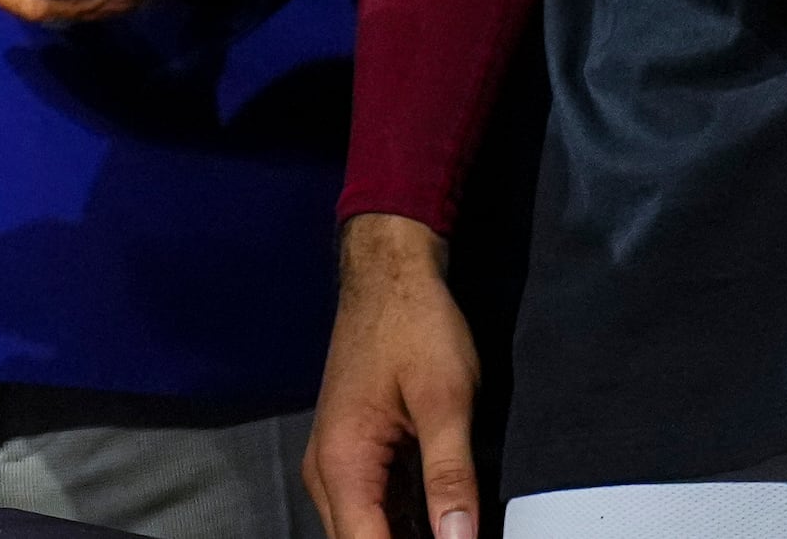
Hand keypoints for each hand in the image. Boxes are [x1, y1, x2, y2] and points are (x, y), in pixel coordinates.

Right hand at [305, 216, 483, 538]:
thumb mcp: (445, 400)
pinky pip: (373, 508)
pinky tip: (441, 521)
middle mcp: (328, 471)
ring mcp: (336, 462)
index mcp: (343, 462)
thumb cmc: (413, 324)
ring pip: (365, 530)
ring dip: (407, 536)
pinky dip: (405, 522)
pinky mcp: (352, 453)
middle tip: (459, 534)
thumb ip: (451, 477)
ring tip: (455, 526)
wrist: (389, 273)